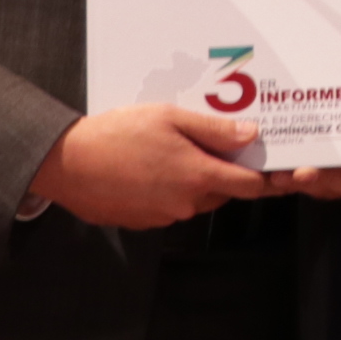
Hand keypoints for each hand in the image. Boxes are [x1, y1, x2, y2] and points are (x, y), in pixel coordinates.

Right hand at [27, 102, 268, 229]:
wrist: (66, 164)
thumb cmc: (117, 135)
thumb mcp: (169, 118)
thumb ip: (214, 130)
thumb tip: (251, 136)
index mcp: (198, 176)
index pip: (249, 186)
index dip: (264, 177)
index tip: (274, 168)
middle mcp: (185, 203)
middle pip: (222, 192)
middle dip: (223, 172)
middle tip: (211, 144)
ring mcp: (163, 216)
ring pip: (195, 200)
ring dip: (194, 180)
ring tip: (173, 150)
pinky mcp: (143, 222)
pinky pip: (169, 206)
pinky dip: (168, 190)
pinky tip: (150, 168)